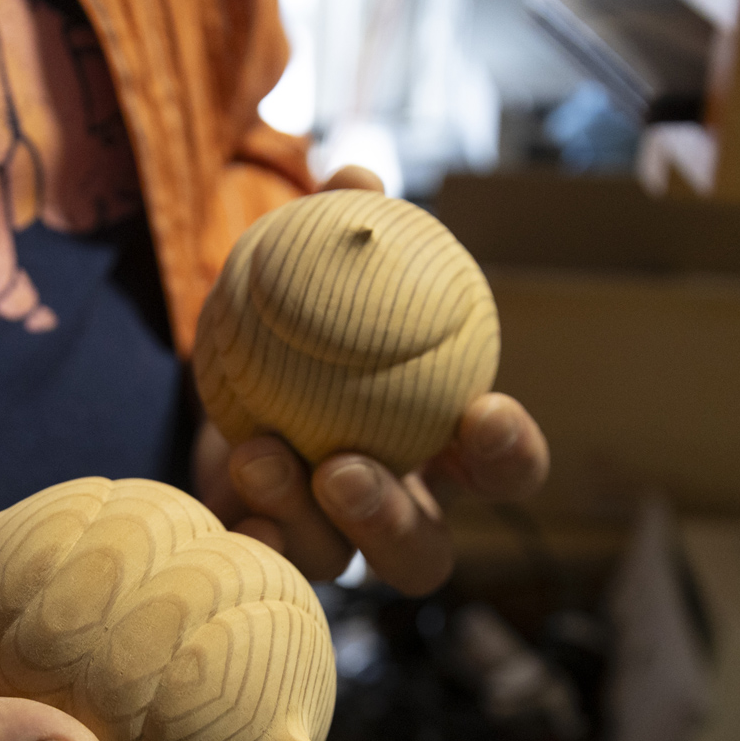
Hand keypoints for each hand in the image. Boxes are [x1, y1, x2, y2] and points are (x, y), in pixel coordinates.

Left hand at [193, 165, 549, 595]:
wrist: (233, 373)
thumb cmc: (313, 321)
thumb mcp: (327, 274)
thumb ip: (349, 232)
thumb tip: (353, 175)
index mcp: (440, 453)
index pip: (502, 469)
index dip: (509, 453)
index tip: (484, 410)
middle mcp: (393, 514)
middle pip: (421, 555)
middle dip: (392, 522)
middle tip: (345, 467)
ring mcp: (325, 544)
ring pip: (332, 562)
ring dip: (297, 514)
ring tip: (261, 451)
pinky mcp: (259, 553)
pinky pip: (256, 566)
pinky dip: (248, 538)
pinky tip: (229, 506)